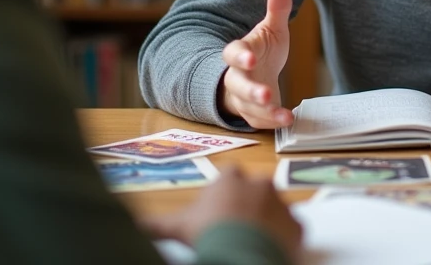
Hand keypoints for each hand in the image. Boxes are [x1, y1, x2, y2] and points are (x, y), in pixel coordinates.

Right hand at [143, 167, 301, 260]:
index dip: (221, 197)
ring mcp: (281, 203)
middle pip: (253, 193)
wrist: (240, 252)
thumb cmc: (208, 232)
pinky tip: (266, 249)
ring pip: (274, 210)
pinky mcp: (296, 224)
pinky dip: (281, 239)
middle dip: (245, 208)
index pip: (228, 179)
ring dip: (264, 223)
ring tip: (249, 242)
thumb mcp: (177, 226)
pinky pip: (290, 230)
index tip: (216, 213)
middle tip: (232, 229)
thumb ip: (155, 224)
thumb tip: (134, 226)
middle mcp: (260, 184)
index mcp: (232, 178)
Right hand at [219, 0, 293, 128]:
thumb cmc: (262, 51)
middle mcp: (237, 76)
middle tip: (265, 94)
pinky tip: (288, 119)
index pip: (233, 53)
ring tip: (281, 113)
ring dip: (263, 111)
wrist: (255, 76)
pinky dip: (272, 122)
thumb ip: (276, 9)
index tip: (250, 58)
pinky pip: (259, 121)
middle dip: (250, 91)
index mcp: (240, 52)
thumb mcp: (271, 29)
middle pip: (237, 84)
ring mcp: (243, 97)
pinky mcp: (253, 113)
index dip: (240, 56)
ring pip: (247, 107)